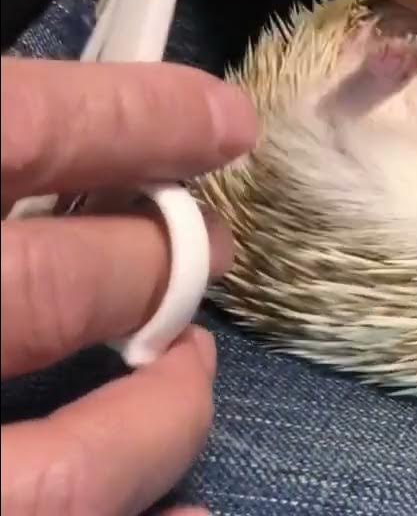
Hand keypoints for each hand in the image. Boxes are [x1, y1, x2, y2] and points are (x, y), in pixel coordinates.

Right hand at [0, 57, 257, 515]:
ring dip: (163, 411)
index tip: (217, 119)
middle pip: (55, 287)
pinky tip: (192, 507)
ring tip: (190, 373)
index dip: (133, 117)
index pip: (19, 132)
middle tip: (209, 247)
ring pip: (71, 464)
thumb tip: (56, 152)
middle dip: (160, 262)